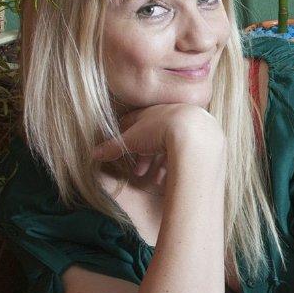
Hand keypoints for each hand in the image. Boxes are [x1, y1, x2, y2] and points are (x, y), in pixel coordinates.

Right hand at [92, 104, 222, 168]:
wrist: (195, 133)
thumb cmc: (160, 131)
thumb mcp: (132, 140)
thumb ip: (113, 147)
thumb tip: (93, 154)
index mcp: (153, 111)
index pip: (135, 121)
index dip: (126, 136)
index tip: (122, 149)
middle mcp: (171, 115)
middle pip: (154, 136)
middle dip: (144, 156)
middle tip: (138, 172)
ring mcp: (187, 126)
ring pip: (171, 146)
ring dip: (160, 165)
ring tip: (154, 181)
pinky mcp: (200, 139)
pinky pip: (186, 154)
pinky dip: (176, 167)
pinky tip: (171, 180)